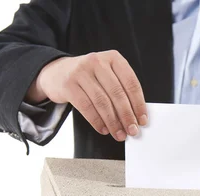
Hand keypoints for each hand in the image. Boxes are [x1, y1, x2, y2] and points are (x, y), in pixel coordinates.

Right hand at [26, 51, 146, 141]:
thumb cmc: (88, 77)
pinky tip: (103, 129)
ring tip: (119, 134)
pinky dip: (97, 121)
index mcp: (113, 58)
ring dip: (113, 122)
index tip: (142, 120)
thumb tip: (135, 116)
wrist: (56, 72)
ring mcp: (81, 72)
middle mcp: (97, 61)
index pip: (131, 83)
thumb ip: (121, 89)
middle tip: (132, 130)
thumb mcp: (106, 74)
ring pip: (102, 102)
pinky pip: (86, 107)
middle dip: (127, 116)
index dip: (138, 104)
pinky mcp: (69, 85)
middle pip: (117, 93)